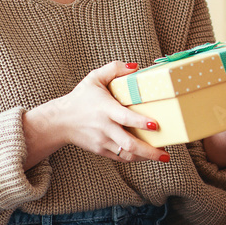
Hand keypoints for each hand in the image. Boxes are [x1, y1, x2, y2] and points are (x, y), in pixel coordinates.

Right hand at [24, 61, 168, 167]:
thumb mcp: (94, 78)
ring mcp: (103, 141)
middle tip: (166, 153)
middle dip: (149, 150)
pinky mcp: (101, 150)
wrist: (60, 122)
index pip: (124, 117)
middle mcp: (104, 128)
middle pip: (128, 144)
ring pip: (127, 154)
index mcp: (105, 109)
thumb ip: (114, 68)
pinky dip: (135, 158)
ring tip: (162, 156)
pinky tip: (147, 155)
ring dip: (146, 157)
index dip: (140, 122)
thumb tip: (136, 66)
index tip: (155, 124)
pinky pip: (121, 157)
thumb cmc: (80, 98)